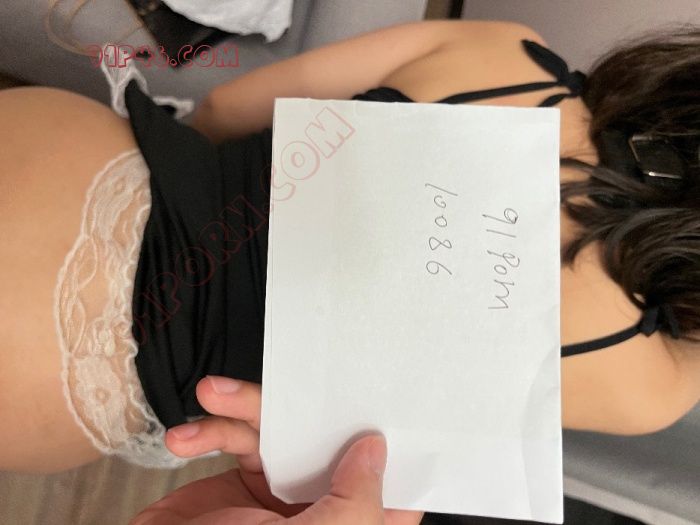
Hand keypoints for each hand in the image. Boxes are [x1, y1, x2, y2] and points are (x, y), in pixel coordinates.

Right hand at [130, 376, 422, 524]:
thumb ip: (357, 498)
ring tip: (210, 393)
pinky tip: (185, 437)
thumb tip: (376, 450)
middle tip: (288, 378)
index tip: (393, 402)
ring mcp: (278, 495)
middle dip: (303, 405)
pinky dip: (207, 432)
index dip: (396, 449)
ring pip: (274, 430)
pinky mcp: (238, 482)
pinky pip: (232, 438)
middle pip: (326, 442)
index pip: (391, 490)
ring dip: (237, 408)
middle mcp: (318, 511)